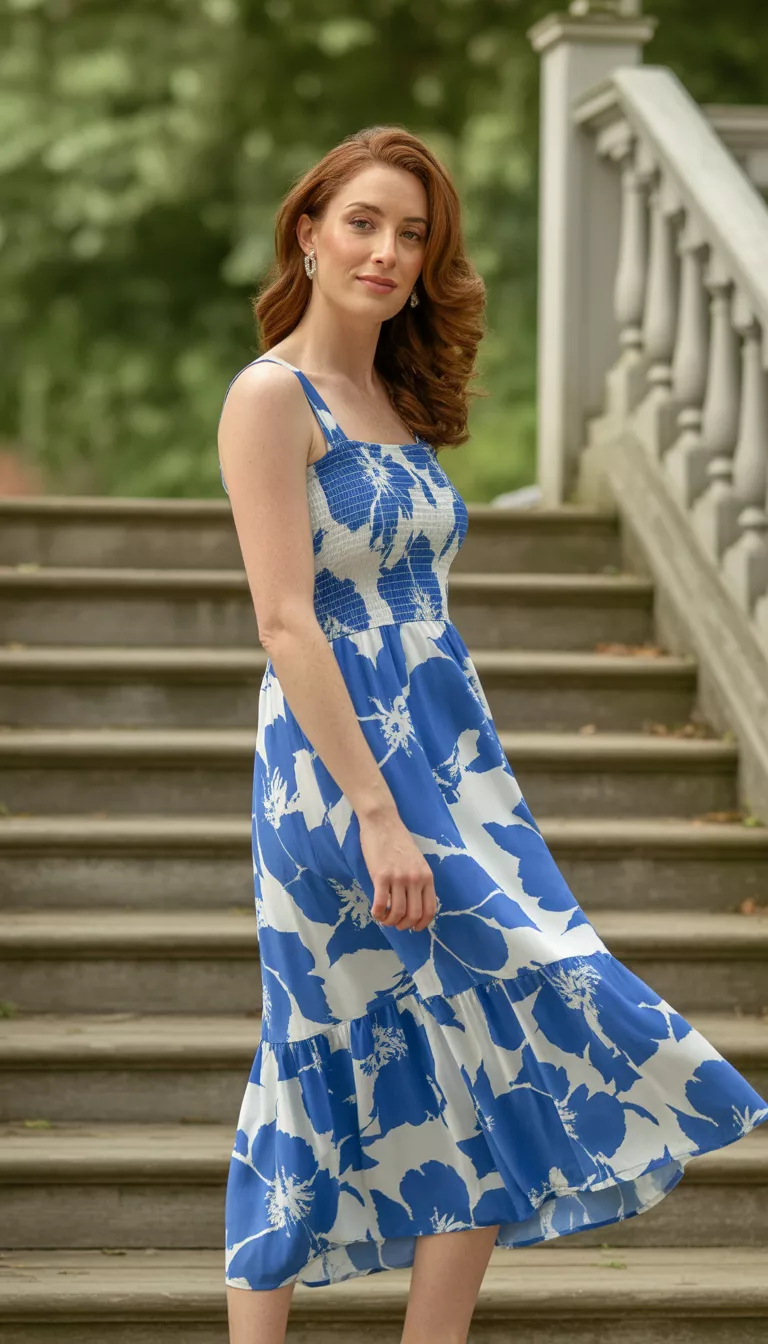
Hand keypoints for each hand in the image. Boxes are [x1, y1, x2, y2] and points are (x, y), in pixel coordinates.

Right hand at [358, 808, 437, 932]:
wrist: (382, 822)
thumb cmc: (398, 841)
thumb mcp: (417, 861)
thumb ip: (418, 880)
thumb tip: (413, 904)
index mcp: (427, 876)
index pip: (430, 910)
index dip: (421, 924)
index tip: (413, 928)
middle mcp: (415, 879)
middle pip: (414, 915)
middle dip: (404, 925)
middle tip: (395, 924)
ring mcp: (399, 878)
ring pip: (397, 913)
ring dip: (389, 921)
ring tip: (384, 918)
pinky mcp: (381, 876)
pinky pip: (380, 904)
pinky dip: (377, 914)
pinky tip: (375, 912)